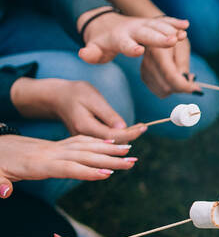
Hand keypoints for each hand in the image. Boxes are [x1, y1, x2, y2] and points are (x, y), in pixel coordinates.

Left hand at [0, 134, 135, 197]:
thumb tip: (4, 192)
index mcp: (38, 163)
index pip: (67, 168)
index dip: (86, 171)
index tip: (107, 174)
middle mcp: (52, 152)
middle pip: (85, 155)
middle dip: (110, 159)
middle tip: (132, 162)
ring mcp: (56, 147)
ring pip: (86, 146)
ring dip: (110, 148)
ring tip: (130, 151)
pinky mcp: (57, 145)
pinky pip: (81, 141)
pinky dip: (98, 141)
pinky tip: (112, 143)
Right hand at [10, 77, 145, 142]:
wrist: (57, 96)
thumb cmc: (76, 93)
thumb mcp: (93, 98)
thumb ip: (108, 114)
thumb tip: (123, 127)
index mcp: (85, 126)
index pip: (114, 136)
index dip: (131, 133)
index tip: (144, 126)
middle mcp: (83, 137)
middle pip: (113, 142)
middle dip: (130, 136)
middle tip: (144, 127)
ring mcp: (83, 140)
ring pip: (110, 144)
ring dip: (125, 137)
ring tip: (139, 128)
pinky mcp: (86, 140)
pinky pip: (104, 141)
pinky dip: (117, 136)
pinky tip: (127, 130)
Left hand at [78, 8, 188, 63]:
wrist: (105, 23)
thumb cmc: (101, 42)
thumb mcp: (93, 49)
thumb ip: (90, 53)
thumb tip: (84, 53)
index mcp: (119, 38)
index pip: (125, 44)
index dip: (131, 48)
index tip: (139, 51)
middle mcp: (133, 30)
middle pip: (147, 34)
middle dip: (160, 38)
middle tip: (172, 41)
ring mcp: (144, 25)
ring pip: (158, 27)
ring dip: (171, 30)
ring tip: (183, 35)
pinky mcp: (151, 24)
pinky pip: (164, 22)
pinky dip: (174, 23)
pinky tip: (186, 25)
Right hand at [140, 38, 199, 96]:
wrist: (159, 33)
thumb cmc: (174, 37)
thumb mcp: (183, 46)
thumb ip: (183, 64)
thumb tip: (187, 82)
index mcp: (157, 51)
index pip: (170, 76)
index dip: (185, 86)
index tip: (197, 89)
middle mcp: (147, 62)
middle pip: (166, 86)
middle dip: (182, 87)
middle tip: (191, 77)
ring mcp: (144, 70)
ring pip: (163, 91)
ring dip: (176, 88)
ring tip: (182, 75)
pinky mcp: (144, 76)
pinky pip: (159, 91)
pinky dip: (170, 89)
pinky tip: (175, 79)